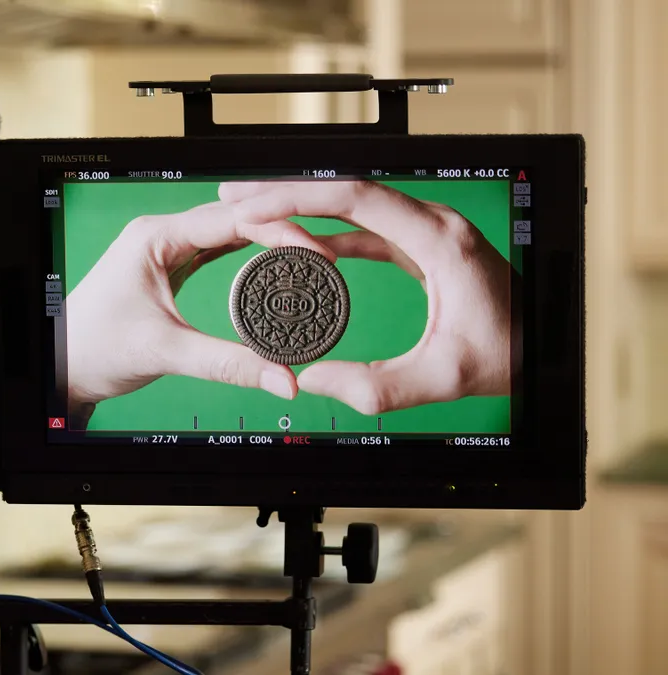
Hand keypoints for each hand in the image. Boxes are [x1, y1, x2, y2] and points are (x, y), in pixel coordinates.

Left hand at [65, 200, 338, 419]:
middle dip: (281, 233)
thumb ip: (228, 364)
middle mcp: (161, 236)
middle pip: (234, 220)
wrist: (65, 367)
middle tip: (324, 256)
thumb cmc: (95, 348)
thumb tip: (283, 378)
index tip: (314, 251)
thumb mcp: (167, 353)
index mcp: (155, 237)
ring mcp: (165, 250)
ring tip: (309, 258)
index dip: (278, 231)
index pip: (230, 220)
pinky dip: (247, 257)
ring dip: (266, 242)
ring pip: (228, 234)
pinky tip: (274, 265)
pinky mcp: (170, 269)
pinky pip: (217, 252)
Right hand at [219, 180, 510, 414]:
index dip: (298, 197)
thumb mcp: (443, 379)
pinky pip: (364, 227)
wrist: (543, 347)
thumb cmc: (509, 355)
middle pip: (345, 190)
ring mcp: (426, 232)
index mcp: (438, 240)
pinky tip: (296, 241)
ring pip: (351, 205)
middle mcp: (432, 224)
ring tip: (253, 211)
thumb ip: (377, 386)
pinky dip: (325, 230)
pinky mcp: (421, 247)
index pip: (356, 198)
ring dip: (301, 205)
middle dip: (286, 190)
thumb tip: (314, 379)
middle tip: (236, 196)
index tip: (256, 206)